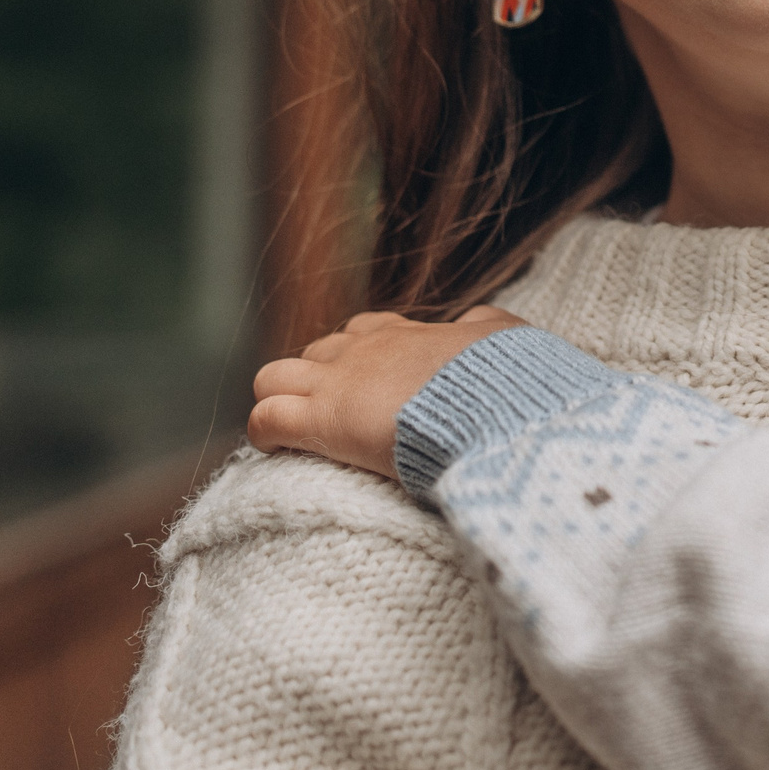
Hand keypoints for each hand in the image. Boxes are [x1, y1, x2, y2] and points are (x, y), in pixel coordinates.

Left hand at [248, 306, 526, 479]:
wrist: (489, 407)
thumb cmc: (501, 378)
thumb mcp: (504, 335)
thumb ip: (484, 326)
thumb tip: (476, 320)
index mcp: (405, 333)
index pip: (362, 333)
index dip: (359, 359)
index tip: (371, 385)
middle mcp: (363, 350)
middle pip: (314, 352)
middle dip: (315, 379)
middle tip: (335, 414)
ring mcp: (337, 384)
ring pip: (272, 377)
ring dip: (279, 400)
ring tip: (292, 432)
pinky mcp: (321, 422)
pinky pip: (265, 419)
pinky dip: (264, 433)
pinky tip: (275, 449)